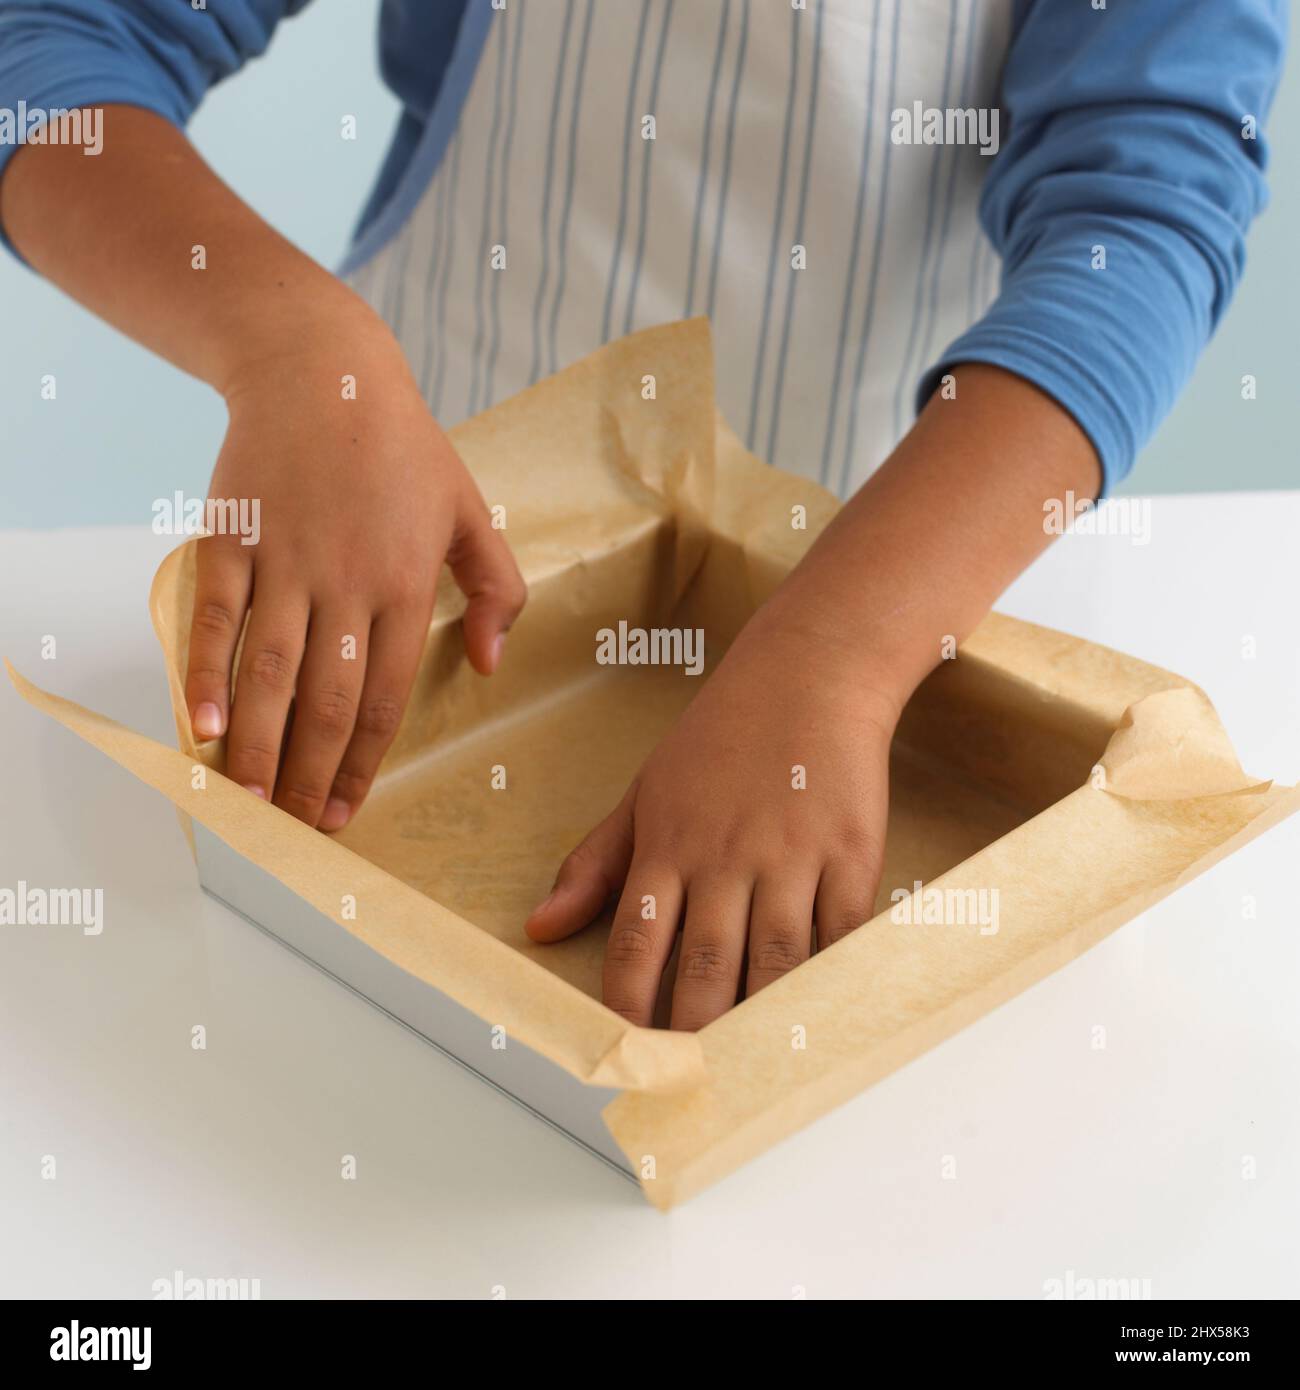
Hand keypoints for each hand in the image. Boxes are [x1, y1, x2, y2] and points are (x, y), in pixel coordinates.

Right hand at [184, 319, 525, 829]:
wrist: (320, 368)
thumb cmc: (402, 444)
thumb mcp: (470, 508)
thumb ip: (497, 586)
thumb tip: (492, 664)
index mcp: (409, 583)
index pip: (386, 696)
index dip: (366, 762)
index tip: (350, 810)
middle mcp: (348, 580)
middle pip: (328, 699)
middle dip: (313, 773)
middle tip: (297, 828)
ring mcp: (286, 558)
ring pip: (272, 671)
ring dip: (260, 744)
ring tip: (251, 802)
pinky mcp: (232, 536)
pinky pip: (215, 616)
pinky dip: (206, 673)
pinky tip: (203, 727)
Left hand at [524, 607, 898, 1028]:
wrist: (808, 676)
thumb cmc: (719, 737)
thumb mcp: (644, 791)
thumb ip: (594, 863)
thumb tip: (540, 927)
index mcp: (668, 844)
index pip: (636, 944)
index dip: (628, 1007)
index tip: (626, 1051)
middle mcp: (726, 857)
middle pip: (707, 966)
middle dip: (695, 1031)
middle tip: (690, 1081)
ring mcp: (792, 856)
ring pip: (775, 960)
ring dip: (761, 1017)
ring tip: (749, 1067)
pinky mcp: (850, 854)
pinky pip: (839, 933)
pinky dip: (830, 978)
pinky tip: (817, 1013)